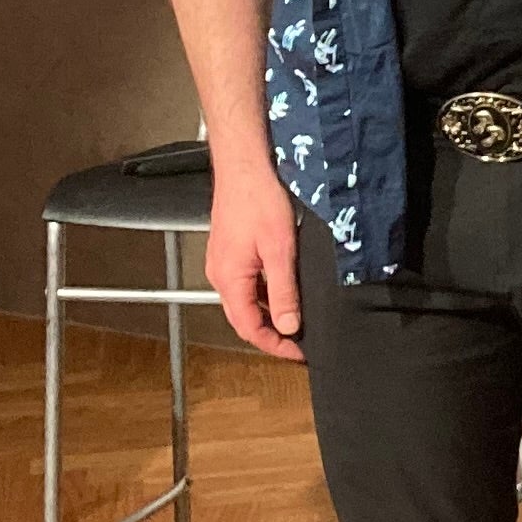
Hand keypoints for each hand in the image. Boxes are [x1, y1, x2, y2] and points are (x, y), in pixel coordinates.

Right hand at [205, 159, 304, 360]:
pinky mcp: (230, 252)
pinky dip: (265, 294)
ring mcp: (224, 263)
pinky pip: (247, 284)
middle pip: (245, 319)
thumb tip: (289, 326)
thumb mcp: (280, 250)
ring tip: (298, 320)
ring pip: (246, 301)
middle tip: (300, 342)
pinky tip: (286, 291)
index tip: (299, 353)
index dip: (275, 346)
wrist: (245, 168)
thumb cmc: (259, 201)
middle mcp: (220, 275)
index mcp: (229, 280)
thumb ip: (284, 291)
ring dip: (270, 314)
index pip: (250, 328)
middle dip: (273, 334)